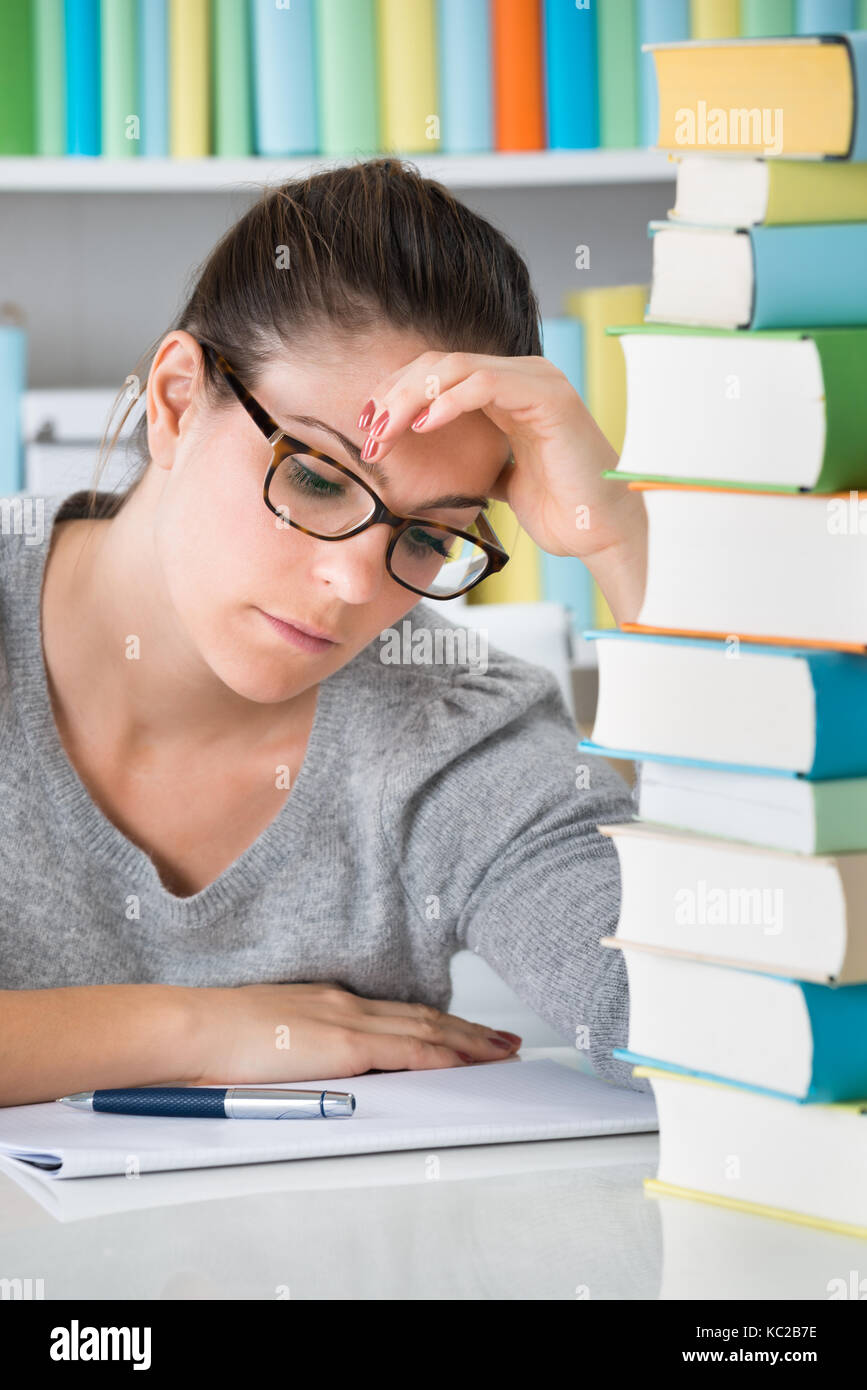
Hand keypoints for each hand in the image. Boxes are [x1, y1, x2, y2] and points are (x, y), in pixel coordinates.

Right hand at [188, 981, 521, 1084]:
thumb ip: (306, 1046)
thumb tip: (322, 1068)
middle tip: (506, 1042)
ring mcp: (346, 1020)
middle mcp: (346, 1003)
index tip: (469, 1031)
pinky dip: (439, 1056)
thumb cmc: (219, 1039)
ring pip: (424, 1030)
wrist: (193, 1027)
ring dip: (468, 1043)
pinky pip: (404, 1051)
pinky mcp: (342, 1042)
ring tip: (502, 1053)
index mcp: (330, 1003)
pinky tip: (464, 1064)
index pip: (399, 1013)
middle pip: (423, 1017)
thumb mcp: (273, 1036)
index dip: (440, 1023)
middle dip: (469, 1032)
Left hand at [356, 349, 645, 559]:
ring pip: (455, 368)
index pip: (438, 373)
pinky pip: (484, 384)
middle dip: (394, 395)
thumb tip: (431, 466)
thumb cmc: (558, 511)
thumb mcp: (499, 479)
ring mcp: (536, 380)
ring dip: (410, 399)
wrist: (599, 533)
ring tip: (384, 433)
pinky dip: (447, 402)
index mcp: (508, 390)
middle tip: (368, 433)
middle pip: (439, 364)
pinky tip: (423, 426)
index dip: (396, 395)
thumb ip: (473, 458)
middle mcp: (522, 375)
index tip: (367, 429)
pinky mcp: (548, 396)